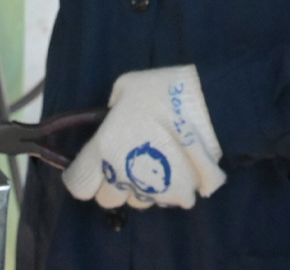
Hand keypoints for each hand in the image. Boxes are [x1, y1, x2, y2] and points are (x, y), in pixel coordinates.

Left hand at [63, 65, 224, 209]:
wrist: (210, 109)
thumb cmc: (162, 93)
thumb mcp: (126, 88)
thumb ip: (113, 109)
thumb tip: (114, 115)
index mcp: (104, 151)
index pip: (79, 185)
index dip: (83, 177)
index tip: (91, 166)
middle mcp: (123, 178)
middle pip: (107, 199)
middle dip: (113, 185)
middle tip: (126, 162)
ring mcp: (151, 191)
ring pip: (137, 201)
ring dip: (140, 187)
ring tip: (155, 163)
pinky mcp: (179, 197)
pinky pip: (164, 199)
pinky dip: (166, 188)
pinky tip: (176, 167)